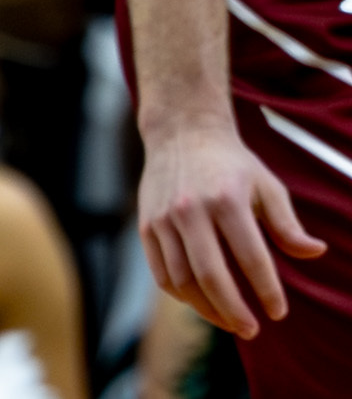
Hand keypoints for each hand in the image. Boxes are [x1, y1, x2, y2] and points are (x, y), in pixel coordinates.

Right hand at [138, 116, 325, 335]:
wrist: (180, 133)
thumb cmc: (231, 163)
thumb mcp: (267, 186)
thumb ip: (288, 223)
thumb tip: (315, 252)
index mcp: (227, 199)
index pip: (251, 258)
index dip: (267, 291)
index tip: (278, 312)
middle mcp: (191, 209)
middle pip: (211, 275)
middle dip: (233, 311)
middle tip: (252, 330)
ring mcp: (163, 218)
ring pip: (182, 280)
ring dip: (207, 309)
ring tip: (229, 322)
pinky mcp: (146, 225)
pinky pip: (161, 272)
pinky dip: (181, 295)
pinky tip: (201, 302)